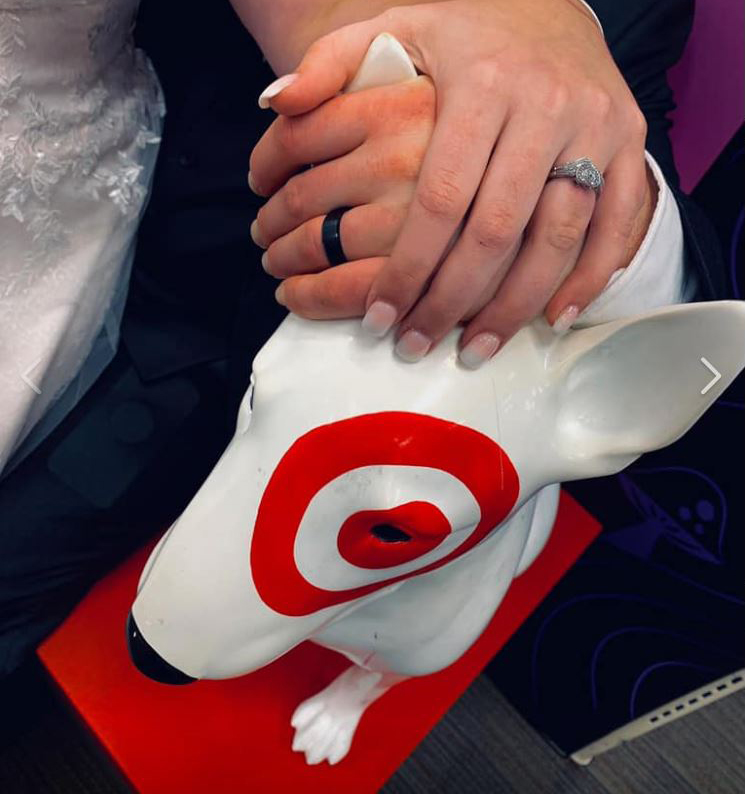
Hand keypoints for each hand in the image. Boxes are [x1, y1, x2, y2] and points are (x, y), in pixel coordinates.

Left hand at [253, 0, 654, 365]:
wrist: (554, 8)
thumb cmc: (465, 36)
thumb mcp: (394, 30)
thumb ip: (329, 64)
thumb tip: (273, 103)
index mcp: (481, 84)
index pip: (439, 198)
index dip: (409, 267)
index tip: (381, 317)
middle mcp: (543, 108)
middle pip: (495, 231)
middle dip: (451, 300)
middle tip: (415, 345)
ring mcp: (594, 128)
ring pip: (556, 239)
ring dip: (514, 305)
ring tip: (473, 350)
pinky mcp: (629, 145)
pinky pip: (616, 223)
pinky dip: (589, 275)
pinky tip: (554, 318)